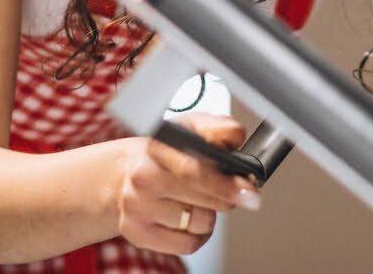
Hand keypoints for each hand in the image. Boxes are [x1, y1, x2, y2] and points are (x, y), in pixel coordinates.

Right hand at [115, 113, 260, 255]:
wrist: (124, 174)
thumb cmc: (165, 153)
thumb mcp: (192, 128)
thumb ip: (219, 129)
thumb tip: (236, 137)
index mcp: (157, 146)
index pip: (195, 170)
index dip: (226, 183)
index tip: (248, 190)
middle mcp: (143, 177)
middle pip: (203, 200)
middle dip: (225, 197)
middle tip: (227, 190)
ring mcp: (137, 207)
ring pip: (201, 223)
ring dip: (209, 214)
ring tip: (197, 200)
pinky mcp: (138, 233)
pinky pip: (188, 244)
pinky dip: (197, 234)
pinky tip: (189, 219)